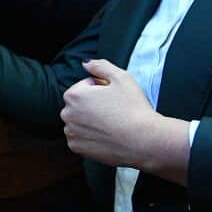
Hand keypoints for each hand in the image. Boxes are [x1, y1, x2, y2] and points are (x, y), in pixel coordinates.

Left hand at [60, 60, 189, 183]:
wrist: (144, 141)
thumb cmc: (134, 108)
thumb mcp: (121, 77)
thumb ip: (100, 65)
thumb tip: (86, 63)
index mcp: (73, 95)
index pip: (85, 86)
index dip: (102, 89)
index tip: (115, 97)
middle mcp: (67, 114)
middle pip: (80, 104)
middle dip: (94, 104)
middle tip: (115, 110)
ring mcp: (71, 133)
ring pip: (79, 121)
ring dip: (90, 120)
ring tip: (112, 123)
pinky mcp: (77, 148)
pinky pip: (81, 138)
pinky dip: (90, 136)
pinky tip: (107, 135)